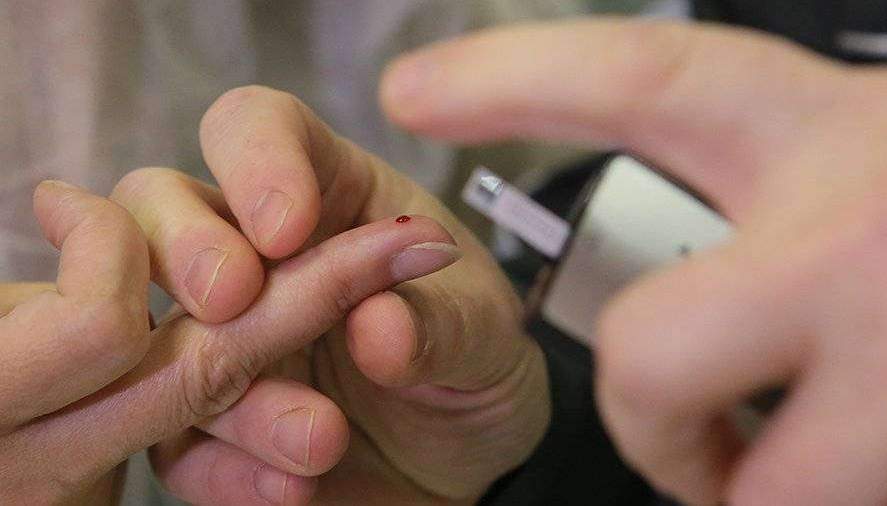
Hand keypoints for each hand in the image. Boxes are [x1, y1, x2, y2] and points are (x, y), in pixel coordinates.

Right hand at [2, 182, 457, 504]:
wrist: (468, 462)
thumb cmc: (475, 364)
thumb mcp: (484, 336)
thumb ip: (441, 324)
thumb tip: (379, 327)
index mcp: (326, 195)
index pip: (258, 128)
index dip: (255, 158)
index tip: (288, 226)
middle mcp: (256, 257)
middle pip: (157, 206)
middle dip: (184, 245)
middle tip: (234, 299)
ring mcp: (221, 341)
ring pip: (153, 335)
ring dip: (225, 386)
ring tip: (321, 439)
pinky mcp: (209, 428)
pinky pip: (175, 444)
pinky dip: (222, 470)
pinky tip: (292, 488)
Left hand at [380, 18, 886, 505]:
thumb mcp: (860, 165)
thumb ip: (747, 189)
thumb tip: (647, 230)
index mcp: (818, 134)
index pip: (643, 83)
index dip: (515, 81)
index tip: (413, 93)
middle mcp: (855, 229)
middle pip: (645, 344)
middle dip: (637, 404)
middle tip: (669, 410)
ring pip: (723, 456)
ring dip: (716, 463)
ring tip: (774, 442)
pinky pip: (803, 496)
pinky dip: (788, 487)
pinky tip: (847, 453)